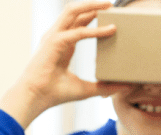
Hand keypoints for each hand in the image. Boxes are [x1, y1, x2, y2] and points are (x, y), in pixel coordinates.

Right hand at [0, 1, 127, 126]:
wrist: (35, 99)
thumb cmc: (54, 94)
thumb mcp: (85, 89)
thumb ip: (104, 87)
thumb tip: (125, 87)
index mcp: (63, 44)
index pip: (78, 23)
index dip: (92, 15)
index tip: (110, 14)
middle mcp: (57, 37)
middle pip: (75, 12)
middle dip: (93, 5)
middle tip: (111, 5)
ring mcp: (54, 37)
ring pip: (73, 12)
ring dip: (92, 6)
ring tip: (109, 5)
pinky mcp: (54, 43)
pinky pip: (77, 32)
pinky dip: (94, 30)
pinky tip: (110, 30)